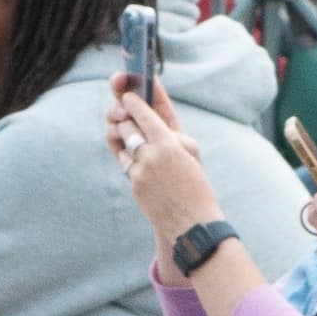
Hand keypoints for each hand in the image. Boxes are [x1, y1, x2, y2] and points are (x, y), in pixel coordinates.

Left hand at [100, 75, 220, 247]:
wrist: (191, 222)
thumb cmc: (195, 183)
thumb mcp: (190, 153)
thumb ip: (168, 134)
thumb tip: (136, 121)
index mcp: (171, 142)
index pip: (145, 113)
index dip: (132, 100)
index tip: (126, 93)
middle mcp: (154, 153)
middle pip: (127, 125)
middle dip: (122, 117)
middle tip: (121, 111)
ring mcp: (141, 169)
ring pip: (122, 143)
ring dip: (123, 136)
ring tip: (129, 134)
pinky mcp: (134, 183)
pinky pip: (124, 162)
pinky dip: (129, 158)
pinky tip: (139, 161)